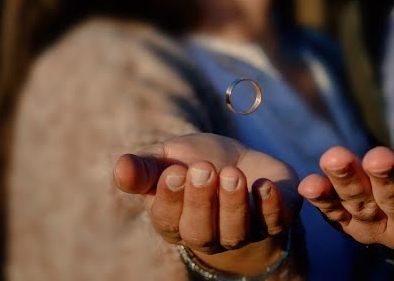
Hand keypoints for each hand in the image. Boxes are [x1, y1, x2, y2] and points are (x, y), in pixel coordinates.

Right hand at [114, 133, 299, 273]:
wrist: (242, 162)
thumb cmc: (197, 161)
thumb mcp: (168, 159)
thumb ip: (145, 168)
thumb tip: (120, 167)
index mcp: (175, 221)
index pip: (168, 220)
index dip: (170, 198)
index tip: (174, 171)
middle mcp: (207, 234)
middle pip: (200, 231)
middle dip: (201, 201)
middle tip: (203, 169)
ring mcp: (242, 232)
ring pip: (235, 231)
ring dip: (233, 203)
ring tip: (232, 174)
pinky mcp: (273, 221)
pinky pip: (273, 222)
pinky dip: (270, 206)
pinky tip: (264, 184)